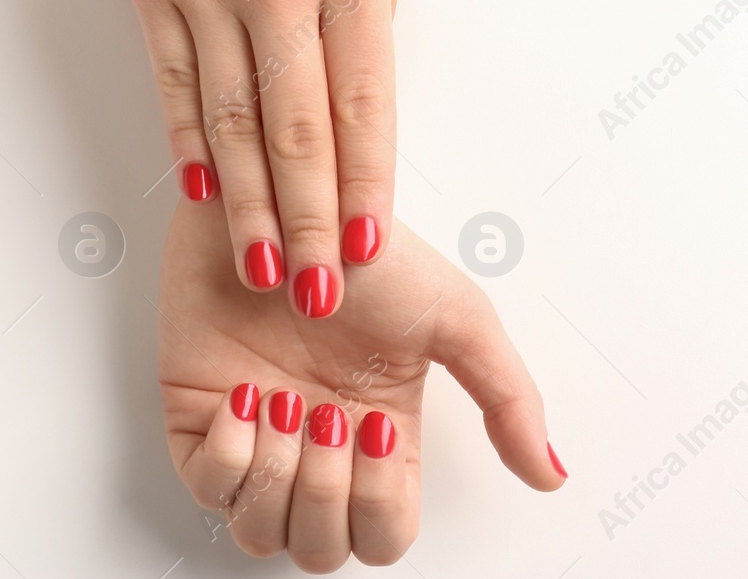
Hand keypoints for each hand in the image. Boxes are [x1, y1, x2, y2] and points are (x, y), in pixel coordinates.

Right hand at [104, 0, 558, 318]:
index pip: (367, 92)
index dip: (373, 174)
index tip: (378, 243)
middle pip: (299, 125)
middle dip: (315, 217)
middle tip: (324, 295)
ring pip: (231, 118)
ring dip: (251, 202)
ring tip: (265, 269)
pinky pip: (174, 80)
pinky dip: (187, 142)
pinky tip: (202, 195)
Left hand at [157, 196, 566, 570]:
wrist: (280, 202)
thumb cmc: (361, 249)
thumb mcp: (455, 315)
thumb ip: (506, 398)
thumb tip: (549, 473)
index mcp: (380, 436)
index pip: (384, 533)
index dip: (380, 506)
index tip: (375, 430)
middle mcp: (319, 448)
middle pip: (324, 546)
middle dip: (326, 493)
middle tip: (329, 416)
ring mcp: (257, 438)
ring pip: (262, 531)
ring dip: (279, 477)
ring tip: (286, 403)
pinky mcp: (198, 419)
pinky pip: (205, 486)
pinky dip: (227, 455)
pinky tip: (244, 398)